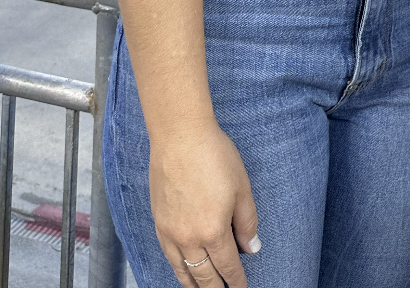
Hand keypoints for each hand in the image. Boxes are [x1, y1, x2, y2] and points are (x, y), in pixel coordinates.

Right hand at [149, 121, 260, 287]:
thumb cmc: (214, 156)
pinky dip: (178, 269)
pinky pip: (168, 257)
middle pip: (204, 276)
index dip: (237, 281)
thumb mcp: (242, 187)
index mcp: (213, 231)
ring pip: (183, 272)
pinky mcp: (158, 222)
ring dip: (195, 285)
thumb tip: (251, 248)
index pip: (228, 267)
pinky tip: (183, 270)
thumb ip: (247, 222)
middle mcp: (189, 238)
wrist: (179, 136)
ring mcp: (170, 232)